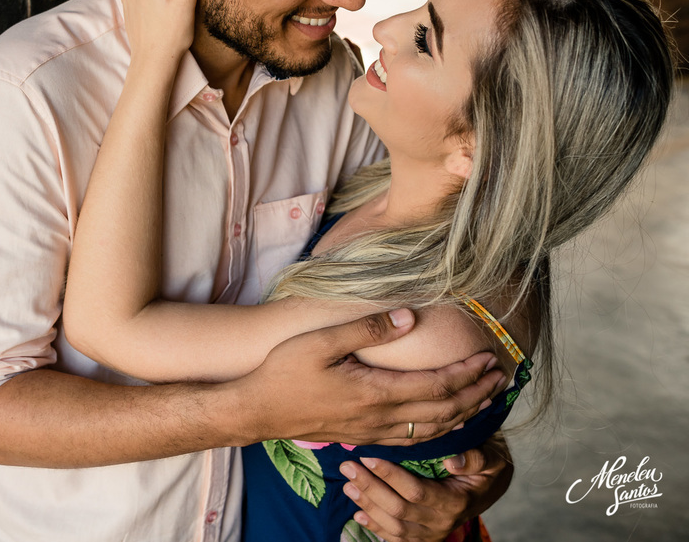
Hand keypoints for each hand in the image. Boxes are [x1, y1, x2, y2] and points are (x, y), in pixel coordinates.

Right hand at [232, 309, 502, 445]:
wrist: (257, 411)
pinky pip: (414, 440)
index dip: (467, 375)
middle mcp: (381, 418)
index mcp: (376, 394)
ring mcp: (373, 432)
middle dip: (476, 395)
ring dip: (464, 415)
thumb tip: (409, 317)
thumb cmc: (284, 373)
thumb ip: (366, 329)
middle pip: (444, 412)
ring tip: (485, 400)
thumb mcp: (321, 342)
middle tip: (500, 378)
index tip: (488, 359)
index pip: (437, 387)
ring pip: (433, 430)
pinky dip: (440, 430)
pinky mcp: (363, 437)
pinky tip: (445, 422)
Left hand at [339, 436, 513, 540]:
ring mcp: (432, 533)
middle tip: (347, 466)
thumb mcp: (491, 456)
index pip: (416, 492)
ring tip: (348, 484)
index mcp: (456, 502)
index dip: (390, 476)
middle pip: (399, 510)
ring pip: (394, 526)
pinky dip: (376, 527)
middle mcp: (443, 522)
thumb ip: (476, 458)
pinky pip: (397, 539)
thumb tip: (452, 461)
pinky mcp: (423, 537)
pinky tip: (358, 513)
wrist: (490, 486)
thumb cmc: (487, 465)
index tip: (368, 456)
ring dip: (368, 505)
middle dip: (370, 488)